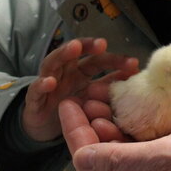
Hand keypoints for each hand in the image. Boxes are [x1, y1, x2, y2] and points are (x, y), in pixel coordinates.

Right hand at [22, 38, 138, 141]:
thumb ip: (111, 84)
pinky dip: (43, 84)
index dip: (114, 59)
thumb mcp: (93, 96)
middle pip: (75, 53)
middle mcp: (65, 71)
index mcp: (81, 71)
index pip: (98, 59)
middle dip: (87, 45)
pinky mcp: (34, 98)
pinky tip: (50, 82)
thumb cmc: (72, 106)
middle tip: (101, 43)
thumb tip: (136, 72)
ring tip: (75, 47)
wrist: (45, 126)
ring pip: (53, 62)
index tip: (133, 63)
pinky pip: (37, 89)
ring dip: (64, 53)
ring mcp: (48, 82)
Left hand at [60, 99, 170, 170]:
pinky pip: (136, 145)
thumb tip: (79, 157)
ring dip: (106, 121)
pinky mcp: (163, 166)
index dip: (74, 131)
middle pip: (98, 155)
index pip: (87, 163)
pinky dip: (127, 125)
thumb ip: (117, 161)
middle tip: (84, 96)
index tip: (68, 104)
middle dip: (88, 124)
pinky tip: (127, 107)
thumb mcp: (160, 160)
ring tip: (102, 97)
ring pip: (115, 148)